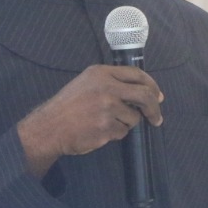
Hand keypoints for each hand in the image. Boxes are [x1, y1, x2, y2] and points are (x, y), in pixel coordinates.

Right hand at [17, 64, 162, 176]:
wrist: (50, 127)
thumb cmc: (68, 106)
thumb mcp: (87, 83)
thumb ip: (112, 83)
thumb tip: (146, 93)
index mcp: (101, 73)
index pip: (136, 74)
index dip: (152, 85)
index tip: (158, 96)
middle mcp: (106, 88)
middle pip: (144, 95)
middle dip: (154, 108)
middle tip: (156, 118)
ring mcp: (107, 108)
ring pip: (133, 118)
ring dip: (125, 123)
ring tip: (104, 122)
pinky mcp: (106, 127)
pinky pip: (122, 132)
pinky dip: (115, 133)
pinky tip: (99, 130)